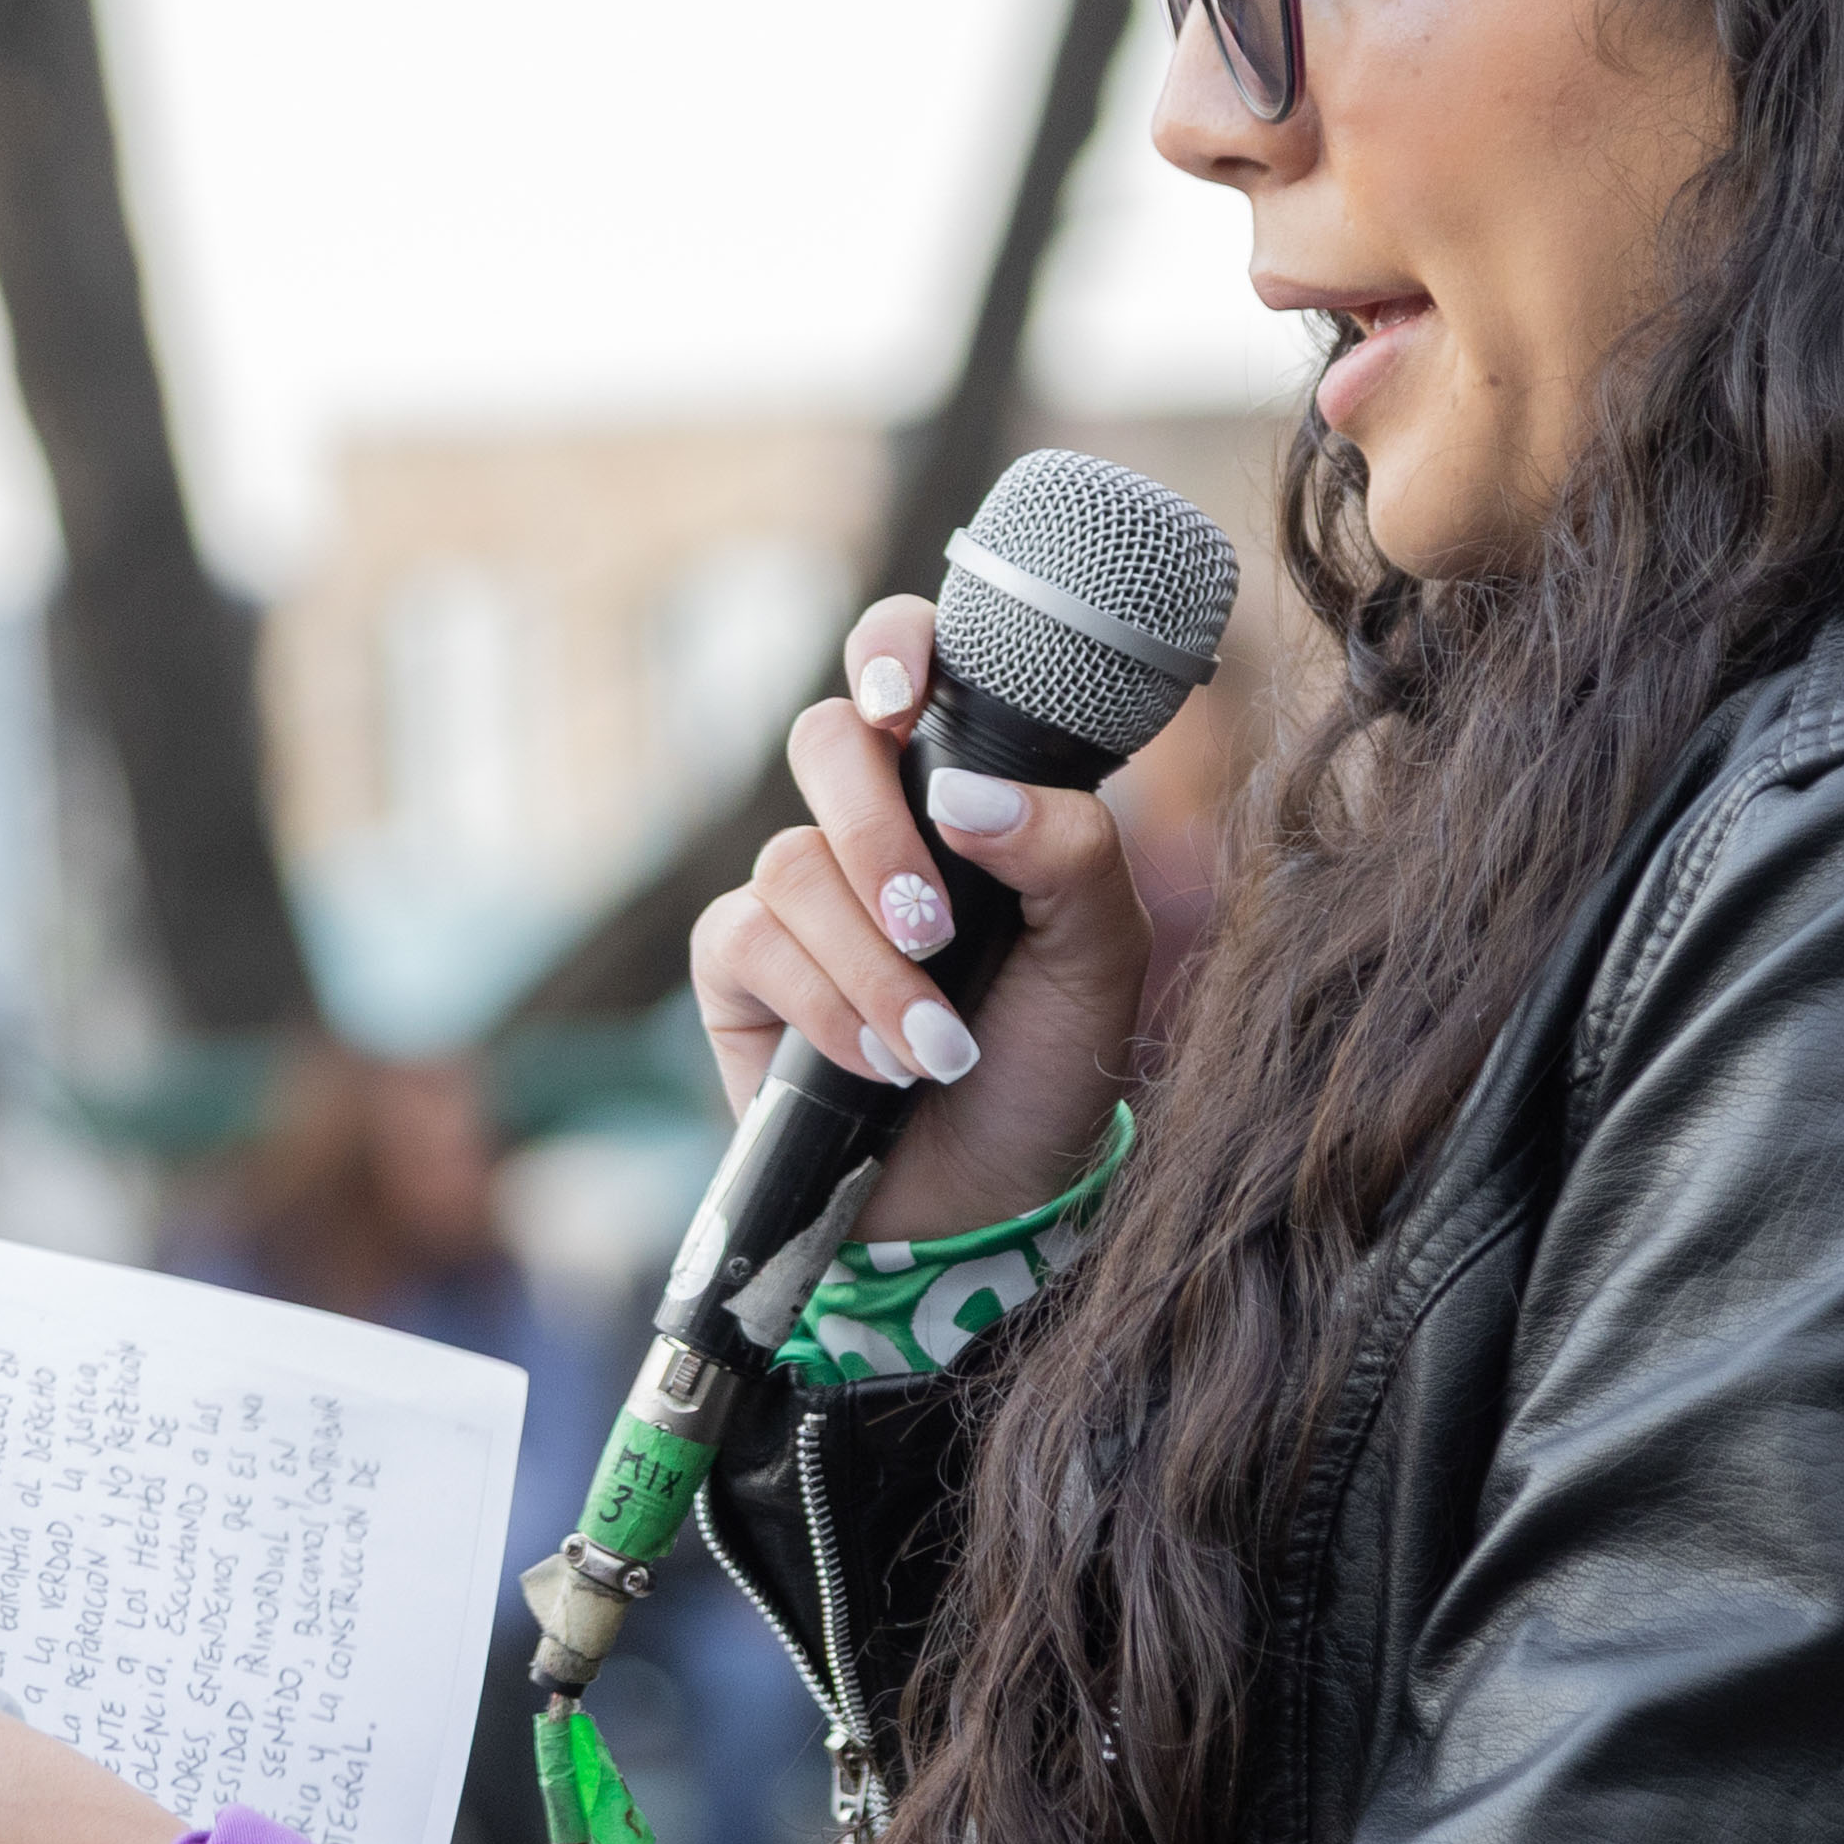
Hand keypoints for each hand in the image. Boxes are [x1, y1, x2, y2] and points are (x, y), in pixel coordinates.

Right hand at [689, 595, 1148, 1241]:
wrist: (996, 1193)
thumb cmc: (1052, 1057)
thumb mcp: (1102, 953)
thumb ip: (1069, 850)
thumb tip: (962, 794)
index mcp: (961, 788)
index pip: (906, 665)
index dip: (889, 650)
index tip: (902, 701)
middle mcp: (870, 822)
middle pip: (824, 742)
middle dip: (875, 835)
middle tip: (937, 927)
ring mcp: (798, 891)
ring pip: (793, 863)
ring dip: (873, 967)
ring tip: (939, 1049)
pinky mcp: (741, 967)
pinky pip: (750, 940)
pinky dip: (825, 1006)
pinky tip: (880, 1065)